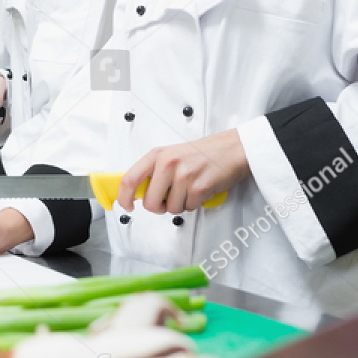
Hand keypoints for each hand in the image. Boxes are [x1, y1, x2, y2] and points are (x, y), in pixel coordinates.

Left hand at [118, 129, 249, 214]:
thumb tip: (137, 191)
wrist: (232, 149)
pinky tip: (200, 189)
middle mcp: (168, 164)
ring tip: (189, 189)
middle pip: (150, 202)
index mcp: (158, 155)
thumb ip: (154, 171)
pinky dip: (194, 203)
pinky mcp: (199, 188)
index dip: (124, 197)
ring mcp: (184, 176)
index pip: (129, 179)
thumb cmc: (203, 153)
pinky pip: (188, 208)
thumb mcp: (172, 154)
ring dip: (180, 204)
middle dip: (158, 207)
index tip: (126, 205)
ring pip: (171, 209)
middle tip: (167, 200)